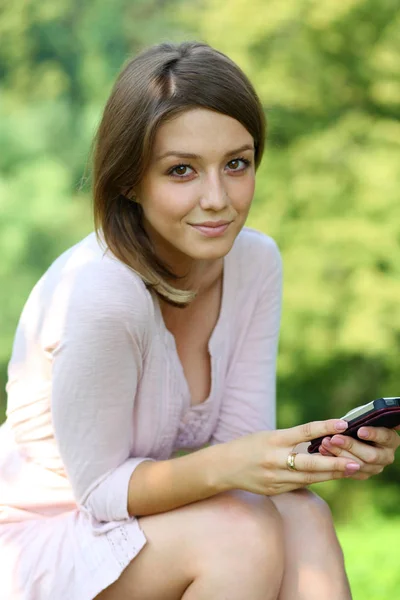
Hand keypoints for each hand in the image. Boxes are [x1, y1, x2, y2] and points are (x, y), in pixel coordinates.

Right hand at [219, 419, 361, 495]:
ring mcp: (275, 477)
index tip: (343, 424)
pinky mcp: (275, 490)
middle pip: (310, 463)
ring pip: (309, 477)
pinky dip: (315, 480)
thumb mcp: (268, 435)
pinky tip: (329, 476)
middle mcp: (275, 459)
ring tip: (349, 470)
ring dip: (330, 474)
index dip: (325, 427)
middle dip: (334, 464)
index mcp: (274, 439)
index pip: (304, 432)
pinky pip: (300, 485)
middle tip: (354, 462)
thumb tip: (320, 441)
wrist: (224, 467)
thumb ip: (291, 439)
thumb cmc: (249, 446)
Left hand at [318, 426, 399, 479]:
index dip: (373, 434)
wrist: (352, 435)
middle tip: (335, 438)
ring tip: (325, 443)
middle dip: (351, 446)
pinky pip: (350, 471)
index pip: (386, 437)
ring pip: (359, 465)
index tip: (359, 430)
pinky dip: (335, 461)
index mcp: (390, 439)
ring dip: (340, 454)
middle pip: (371, 455)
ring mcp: (376, 467)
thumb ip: (359, 420)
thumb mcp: (360, 417)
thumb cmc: (358, 423)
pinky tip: (323, 451)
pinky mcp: (364, 474)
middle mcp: (387, 455)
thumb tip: (347, 422)